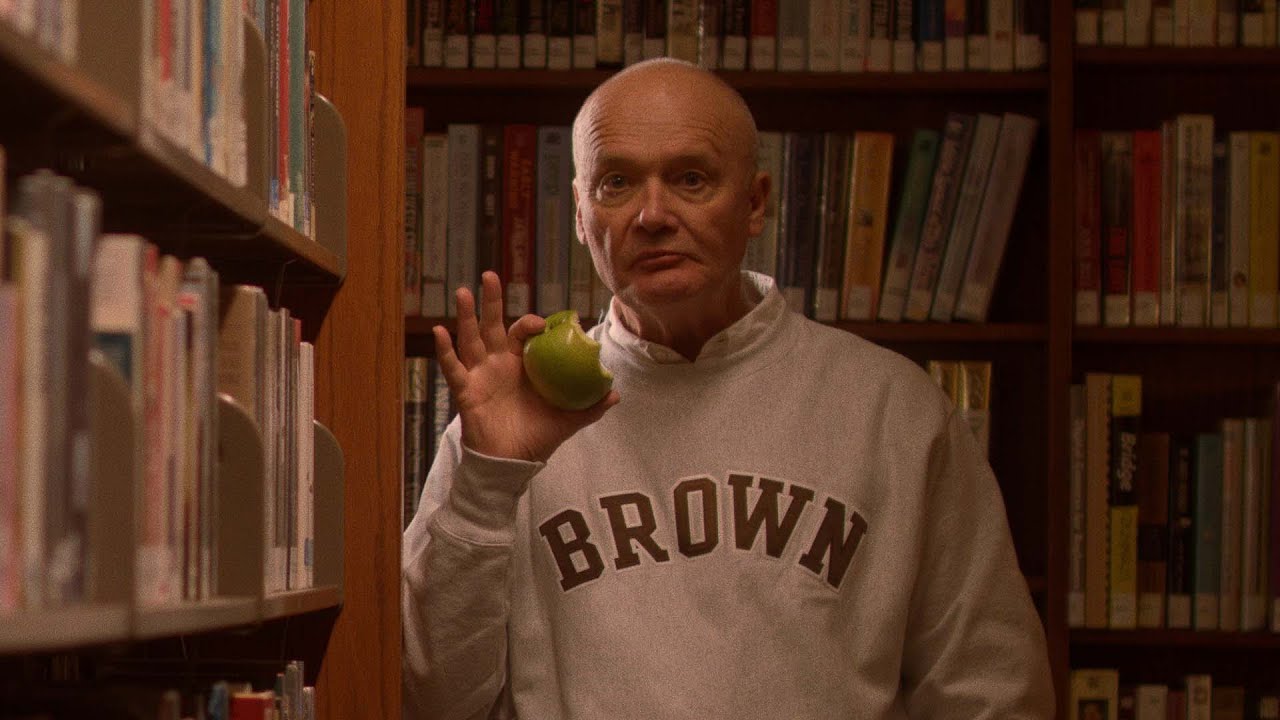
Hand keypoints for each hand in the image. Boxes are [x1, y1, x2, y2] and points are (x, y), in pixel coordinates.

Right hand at [434, 271, 619, 462]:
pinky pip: (452, 368)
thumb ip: (589, 407)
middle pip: (493, 325)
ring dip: (466, 316)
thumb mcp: (567, 420)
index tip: (542, 324)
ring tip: (463, 291)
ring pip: (471, 339)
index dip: (531, 323)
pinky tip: (439, 330)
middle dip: (491, 301)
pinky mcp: (466, 391)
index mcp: (522, 364)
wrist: (511, 463)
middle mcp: (498, 363)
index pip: (524, 333)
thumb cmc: (536, 437)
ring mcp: (480, 375)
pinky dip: (445, 350)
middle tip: (490, 275)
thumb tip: (616, 394)